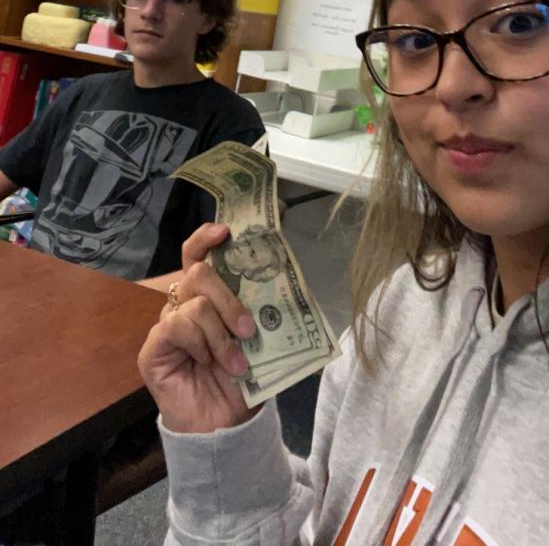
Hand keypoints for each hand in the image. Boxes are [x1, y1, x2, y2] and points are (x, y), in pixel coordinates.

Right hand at [137, 223, 258, 433]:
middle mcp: (184, 306)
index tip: (227, 231)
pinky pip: (176, 325)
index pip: (197, 255)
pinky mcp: (153, 348)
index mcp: (208, 299)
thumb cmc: (241, 384)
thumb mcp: (257, 342)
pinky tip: (208, 362)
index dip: (206, 238)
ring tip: (235, 361)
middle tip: (247, 328)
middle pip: (199, 272)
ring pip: (194, 301)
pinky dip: (199, 342)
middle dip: (228, 296)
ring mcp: (167, 326)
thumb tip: (283, 286)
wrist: (223, 429)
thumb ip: (258, 312)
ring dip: (220, 332)